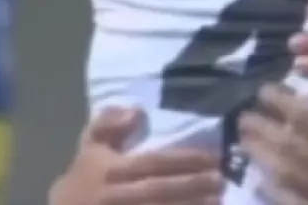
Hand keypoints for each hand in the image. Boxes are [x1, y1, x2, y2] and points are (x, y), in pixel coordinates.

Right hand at [48, 107, 221, 204]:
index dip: (184, 160)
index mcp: (110, 170)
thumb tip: (135, 111)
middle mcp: (114, 196)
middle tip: (223, 180)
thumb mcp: (89, 146)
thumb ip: (107, 123)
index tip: (214, 158)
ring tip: (219, 200)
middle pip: (159, 190)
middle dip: (194, 185)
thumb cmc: (84, 176)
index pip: (153, 163)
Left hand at [239, 71, 307, 204]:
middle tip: (243, 114)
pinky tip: (258, 179)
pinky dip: (271, 191)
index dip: (278, 101)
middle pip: (283, 143)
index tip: (263, 89)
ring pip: (281, 171)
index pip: (302, 115)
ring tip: (244, 141)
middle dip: (260, 127)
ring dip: (259, 154)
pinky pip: (290, 201)